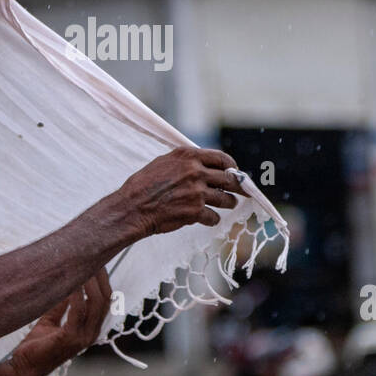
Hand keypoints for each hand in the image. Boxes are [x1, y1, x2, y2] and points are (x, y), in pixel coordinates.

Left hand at [7, 268, 113, 375]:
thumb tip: (64, 282)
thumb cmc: (37, 344)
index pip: (106, 300)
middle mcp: (91, 333)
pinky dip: (76, 294)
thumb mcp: (52, 319)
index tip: (95, 260)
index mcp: (90, 328)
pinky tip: (70, 282)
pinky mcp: (69, 339)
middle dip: (100, 277)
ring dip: (89, 282)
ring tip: (81, 265)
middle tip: (90, 257)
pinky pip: (78, 311)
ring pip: (95, 303)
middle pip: (105, 299)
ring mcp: (82, 338)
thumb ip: (61, 304)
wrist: (24, 368)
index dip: (102, 279)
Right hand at [117, 147, 245, 237]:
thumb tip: (204, 164)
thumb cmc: (144, 185)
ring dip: (229, 203)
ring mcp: (197, 192)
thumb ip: (186, 161)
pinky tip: (208, 219)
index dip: (233, 167)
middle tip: (242, 192)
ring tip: (228, 204)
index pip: (222, 158)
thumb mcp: (164, 162)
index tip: (236, 173)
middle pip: (229, 179)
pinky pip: (213, 217)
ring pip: (226, 199)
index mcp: (188, 156)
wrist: (133, 207)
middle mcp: (195, 172)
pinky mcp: (195, 212)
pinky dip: (212, 219)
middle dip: (238, 187)